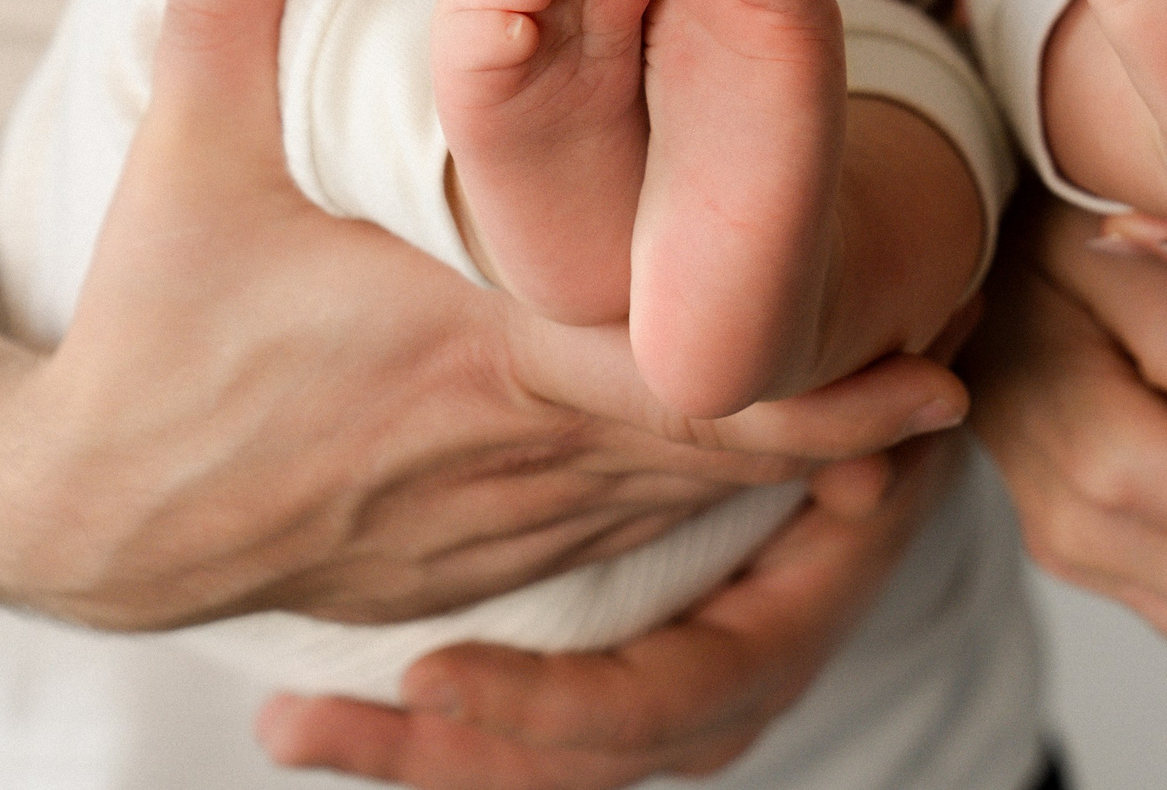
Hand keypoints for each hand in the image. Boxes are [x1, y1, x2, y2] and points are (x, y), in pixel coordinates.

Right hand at [0, 0, 965, 630]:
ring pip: (691, 494)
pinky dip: (705, 496)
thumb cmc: (165, 332)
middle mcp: (527, 440)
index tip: (942, 360)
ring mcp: (513, 510)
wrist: (99, 509)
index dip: (827, 385)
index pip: (693, 374)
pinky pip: (630, 527)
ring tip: (900, 412)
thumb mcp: (192, 162)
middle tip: (947, 387)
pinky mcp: (486, 549)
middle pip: (725, 447)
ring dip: (792, 460)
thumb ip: (229, 10)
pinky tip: (761, 472)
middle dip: (841, 425)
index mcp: (489, 346)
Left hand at [256, 434, 961, 787]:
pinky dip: (430, 728)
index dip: (548, 707)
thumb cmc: (861, 412)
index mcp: (775, 639)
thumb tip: (854, 486)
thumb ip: (851, 445)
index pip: (659, 706)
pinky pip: (519, 733)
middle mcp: (716, 697)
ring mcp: (661, 703)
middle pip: (572, 766)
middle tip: (307, 723)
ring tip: (290, 724)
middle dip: (438, 756)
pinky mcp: (612, 685)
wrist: (876, 434)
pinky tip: (325, 706)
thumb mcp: (871, 420)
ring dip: (411, 754)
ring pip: (532, 764)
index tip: (431, 675)